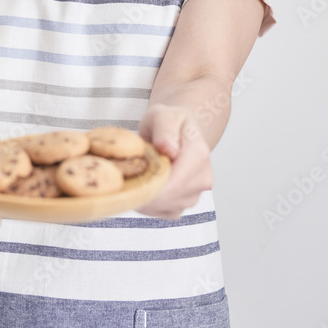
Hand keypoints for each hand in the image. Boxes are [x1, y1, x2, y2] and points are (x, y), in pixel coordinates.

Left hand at [136, 104, 212, 219]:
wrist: (178, 130)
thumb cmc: (169, 121)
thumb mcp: (162, 116)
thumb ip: (165, 130)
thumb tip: (169, 150)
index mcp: (199, 155)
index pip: (175, 184)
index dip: (149, 188)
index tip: (127, 179)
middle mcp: (203, 178)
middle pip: (168, 199)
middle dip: (143, 191)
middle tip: (125, 175)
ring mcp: (195, 194)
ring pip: (164, 208)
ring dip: (145, 197)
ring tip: (136, 174)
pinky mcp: (184, 204)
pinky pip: (163, 212)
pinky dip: (148, 203)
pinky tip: (143, 184)